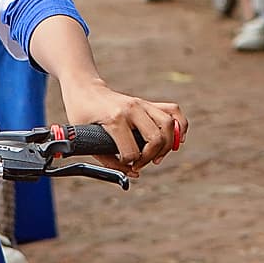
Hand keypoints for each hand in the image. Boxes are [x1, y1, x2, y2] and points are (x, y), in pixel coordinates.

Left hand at [61, 79, 185, 169]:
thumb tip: (133, 173)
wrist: (85, 89)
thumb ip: (109, 160)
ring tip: (157, 156)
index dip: (129, 164)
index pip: (132, 151)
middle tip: (141, 163)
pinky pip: (173, 111)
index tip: (124, 164)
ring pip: (169, 125)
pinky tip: (177, 139)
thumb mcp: (87, 139)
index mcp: (115, 119)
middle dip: (151, 157)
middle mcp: (132, 110)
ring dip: (167, 145)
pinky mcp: (147, 103)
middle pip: (156, 138)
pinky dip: (180, 125)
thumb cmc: (82, 114)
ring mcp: (142, 104)